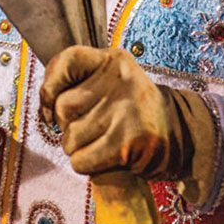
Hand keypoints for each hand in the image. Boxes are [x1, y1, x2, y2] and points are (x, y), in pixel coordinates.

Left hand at [39, 46, 171, 177]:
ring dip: (76, 147)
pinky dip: (85, 164)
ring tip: (98, 141)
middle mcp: (119, 81)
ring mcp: (125, 112)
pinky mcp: (128, 144)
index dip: (51, 83)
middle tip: (88, 125)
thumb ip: (76, 82)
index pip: (68, 60)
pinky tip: (101, 157)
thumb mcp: (110, 80)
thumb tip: (44, 108)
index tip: (51, 100)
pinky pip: (82, 160)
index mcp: (112, 60)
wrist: (179, 134)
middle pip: (63, 106)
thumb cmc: (131, 107)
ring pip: (71, 137)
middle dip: (67, 123)